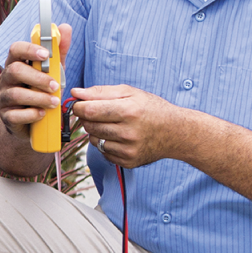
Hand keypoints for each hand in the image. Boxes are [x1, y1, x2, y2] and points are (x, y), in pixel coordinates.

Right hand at [0, 29, 71, 140]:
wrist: (30, 122)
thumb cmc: (41, 90)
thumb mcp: (53, 71)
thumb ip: (58, 51)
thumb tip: (66, 27)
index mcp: (16, 64)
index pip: (15, 49)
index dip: (30, 49)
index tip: (46, 55)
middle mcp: (6, 79)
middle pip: (15, 71)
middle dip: (38, 78)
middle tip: (56, 86)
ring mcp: (4, 98)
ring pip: (16, 94)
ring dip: (38, 98)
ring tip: (54, 102)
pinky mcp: (6, 116)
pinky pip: (15, 115)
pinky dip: (31, 114)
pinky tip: (42, 114)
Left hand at [68, 85, 190, 166]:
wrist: (175, 132)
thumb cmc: (152, 109)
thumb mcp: (130, 92)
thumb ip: (101, 92)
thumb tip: (76, 93)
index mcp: (128, 111)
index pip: (89, 110)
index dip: (79, 107)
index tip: (80, 105)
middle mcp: (128, 132)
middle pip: (89, 126)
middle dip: (88, 118)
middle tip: (99, 113)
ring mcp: (128, 149)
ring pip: (94, 140)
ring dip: (96, 132)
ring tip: (112, 125)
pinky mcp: (128, 161)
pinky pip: (103, 152)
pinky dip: (106, 144)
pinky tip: (119, 137)